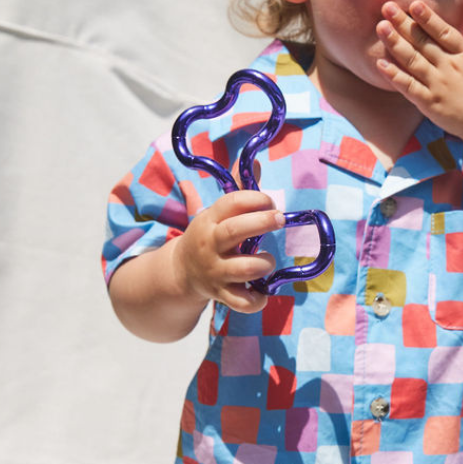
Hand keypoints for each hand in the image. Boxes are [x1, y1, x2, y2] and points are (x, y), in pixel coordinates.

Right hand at [172, 189, 281, 312]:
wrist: (181, 272)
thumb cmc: (210, 236)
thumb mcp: (217, 212)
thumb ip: (238, 189)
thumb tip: (255, 161)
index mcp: (210, 220)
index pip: (231, 203)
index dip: (254, 198)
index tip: (270, 201)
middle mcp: (211, 245)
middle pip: (234, 231)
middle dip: (262, 223)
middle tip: (281, 218)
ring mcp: (216, 271)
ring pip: (242, 269)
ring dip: (262, 264)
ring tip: (267, 260)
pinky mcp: (221, 294)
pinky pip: (241, 302)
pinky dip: (256, 300)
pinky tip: (264, 292)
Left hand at [375, 0, 462, 147]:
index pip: (444, 32)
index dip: (428, 17)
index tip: (414, 4)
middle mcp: (451, 68)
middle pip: (423, 42)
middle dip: (403, 23)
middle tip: (387, 6)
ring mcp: (439, 85)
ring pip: (412, 60)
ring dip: (395, 42)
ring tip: (380, 27)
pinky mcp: (430, 104)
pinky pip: (408, 87)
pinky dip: (393, 75)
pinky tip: (379, 64)